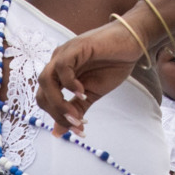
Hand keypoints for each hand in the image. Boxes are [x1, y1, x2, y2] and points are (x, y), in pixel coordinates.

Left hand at [36, 20, 152, 132]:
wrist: (132, 42)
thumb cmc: (112, 64)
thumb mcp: (92, 93)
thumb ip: (76, 110)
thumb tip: (59, 132)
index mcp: (58, 75)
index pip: (45, 100)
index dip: (57, 118)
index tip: (78, 130)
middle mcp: (56, 64)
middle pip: (41, 93)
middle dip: (56, 114)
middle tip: (76, 124)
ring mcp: (64, 54)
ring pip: (46, 80)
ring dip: (58, 102)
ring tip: (76, 113)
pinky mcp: (76, 47)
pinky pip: (62, 66)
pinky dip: (69, 83)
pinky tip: (83, 91)